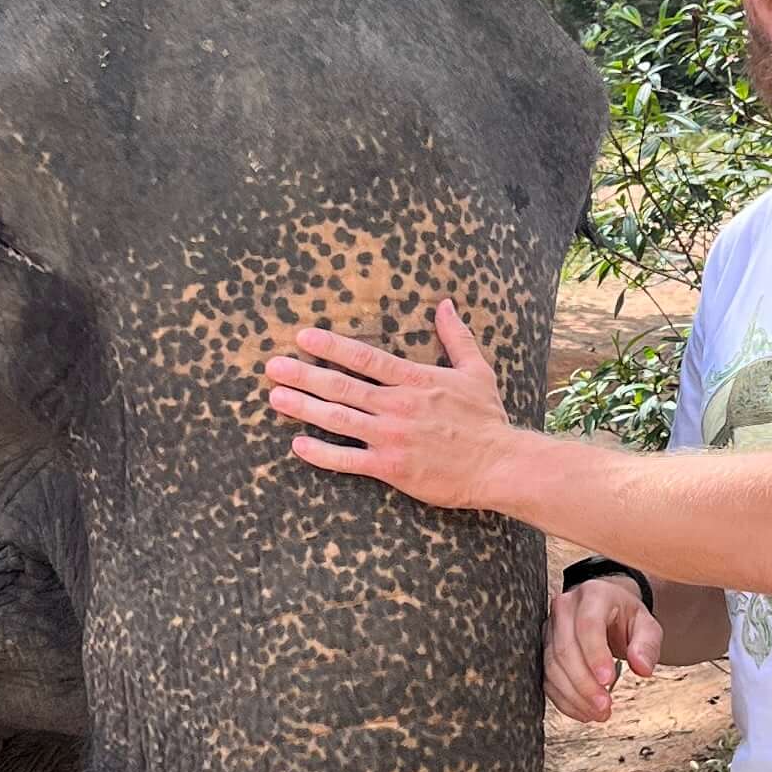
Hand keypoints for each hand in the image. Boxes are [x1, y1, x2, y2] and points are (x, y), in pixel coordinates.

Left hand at [265, 298, 517, 507]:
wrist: (499, 464)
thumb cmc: (487, 419)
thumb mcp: (475, 370)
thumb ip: (456, 337)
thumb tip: (446, 304)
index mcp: (415, 380)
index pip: (365, 357)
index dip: (331, 346)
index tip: (303, 337)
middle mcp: (397, 405)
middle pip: (342, 386)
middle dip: (304, 374)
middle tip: (272, 366)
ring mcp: (392, 437)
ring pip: (339, 418)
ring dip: (304, 407)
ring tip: (275, 397)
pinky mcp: (391, 467)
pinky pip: (349, 460)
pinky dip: (322, 453)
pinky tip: (298, 445)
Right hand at [546, 573, 663, 725]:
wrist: (607, 610)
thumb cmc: (626, 616)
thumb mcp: (646, 624)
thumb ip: (647, 644)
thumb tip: (642, 667)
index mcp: (593, 595)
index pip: (588, 625)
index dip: (595, 655)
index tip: (608, 681)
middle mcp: (565, 608)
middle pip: (565, 649)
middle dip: (584, 683)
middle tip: (604, 707)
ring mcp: (550, 628)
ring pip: (552, 666)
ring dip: (574, 695)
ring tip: (598, 713)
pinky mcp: (543, 648)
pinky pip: (547, 678)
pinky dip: (564, 699)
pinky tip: (583, 712)